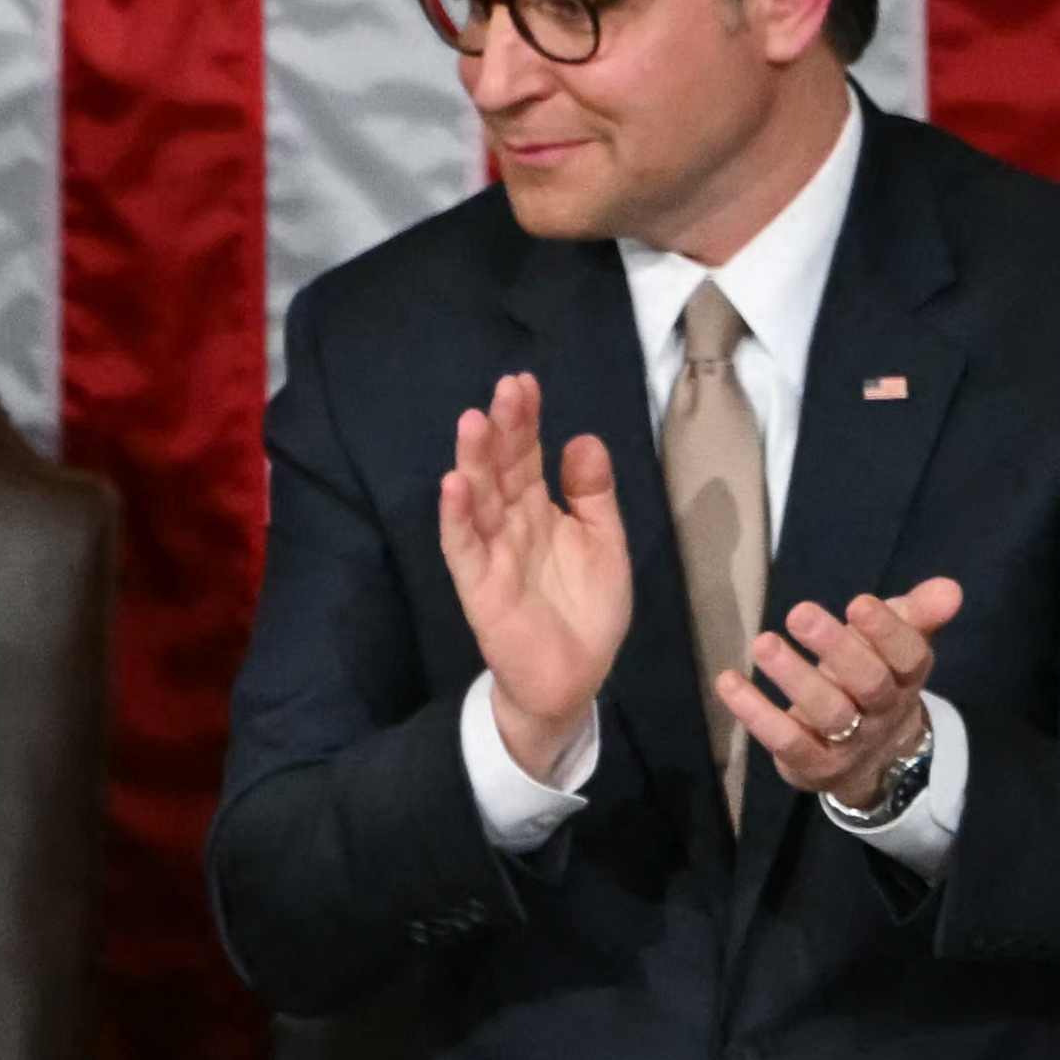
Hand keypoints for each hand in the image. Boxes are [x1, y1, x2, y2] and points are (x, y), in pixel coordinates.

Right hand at [434, 372, 629, 786]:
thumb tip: (582, 438)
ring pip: (478, 500)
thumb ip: (594, 494)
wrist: (575, 677)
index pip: (528, 455)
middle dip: (502, 429)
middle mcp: (511, 524)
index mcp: (540, 510)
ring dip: (473, 462)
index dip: (526, 421)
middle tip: (504, 389)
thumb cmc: (587, 610)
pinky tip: (454, 485)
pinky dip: (456, 517)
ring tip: (473, 423)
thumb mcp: (606, 543)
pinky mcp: (479, 586)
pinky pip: (463, 547)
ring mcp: (492, 553)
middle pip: (502, 469)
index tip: (524, 382)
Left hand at [716, 574, 964, 811]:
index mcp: (906, 677)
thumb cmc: (875, 680)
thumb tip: (950, 588)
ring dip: (795, 677)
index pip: (908, 656)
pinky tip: (728, 681)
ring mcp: (849, 743)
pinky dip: (755, 713)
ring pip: (829, 713)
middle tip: (799, 613)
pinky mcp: (813, 765)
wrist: (872, 760)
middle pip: (869, 683)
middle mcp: (882, 712)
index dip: (887, 631)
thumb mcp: (896, 643)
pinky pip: (786, 741)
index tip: (859, 602)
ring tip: (763, 643)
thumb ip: (917, 613)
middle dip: (837, 648)